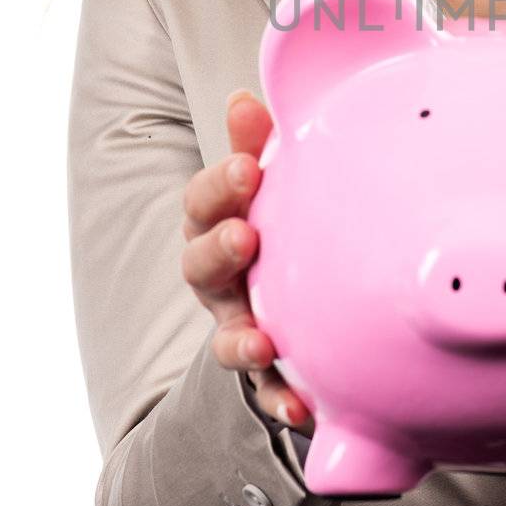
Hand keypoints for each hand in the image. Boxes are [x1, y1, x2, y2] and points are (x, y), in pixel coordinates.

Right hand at [181, 89, 315, 433]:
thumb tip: (245, 96)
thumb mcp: (272, 180)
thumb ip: (258, 142)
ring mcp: (240, 323)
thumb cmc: (282, 219)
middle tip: (245, 239)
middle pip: (200, 266)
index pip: (205, 201)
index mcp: (219, 223)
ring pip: (228, 336)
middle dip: (219, 252)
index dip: (221, 185)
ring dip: (241, 341)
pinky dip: (282, 400)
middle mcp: (220, 277)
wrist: (299, 294)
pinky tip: (304, 409)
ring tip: (262, 343)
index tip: (248, 169)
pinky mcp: (269, 371)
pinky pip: (269, 391)